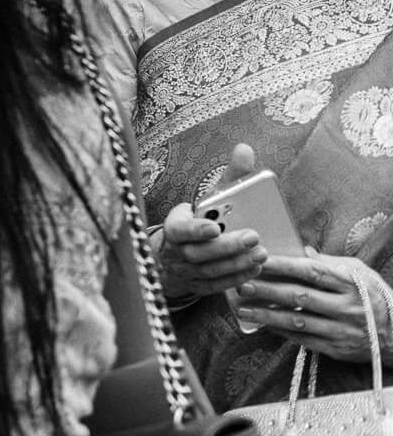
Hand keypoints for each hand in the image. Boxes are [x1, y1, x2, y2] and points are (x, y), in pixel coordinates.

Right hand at [155, 142, 269, 300]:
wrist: (173, 255)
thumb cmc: (199, 220)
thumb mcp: (209, 198)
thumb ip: (230, 177)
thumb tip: (245, 149)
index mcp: (174, 226)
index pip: (180, 229)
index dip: (196, 230)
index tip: (215, 226)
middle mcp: (177, 251)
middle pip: (199, 253)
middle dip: (227, 246)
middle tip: (253, 236)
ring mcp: (186, 272)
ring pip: (210, 271)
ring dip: (237, 263)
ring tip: (262, 254)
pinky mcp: (198, 286)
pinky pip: (217, 286)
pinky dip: (236, 278)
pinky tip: (255, 270)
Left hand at [238, 253, 392, 364]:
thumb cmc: (377, 298)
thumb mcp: (361, 273)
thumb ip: (331, 262)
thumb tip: (303, 250)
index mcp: (351, 284)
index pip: (311, 271)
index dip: (283, 265)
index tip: (258, 259)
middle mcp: (347, 307)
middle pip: (300, 296)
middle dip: (268, 290)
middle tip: (242, 284)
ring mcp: (342, 330)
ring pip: (298, 321)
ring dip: (267, 314)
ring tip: (244, 308)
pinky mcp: (338, 349)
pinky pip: (304, 340)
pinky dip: (282, 332)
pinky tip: (263, 325)